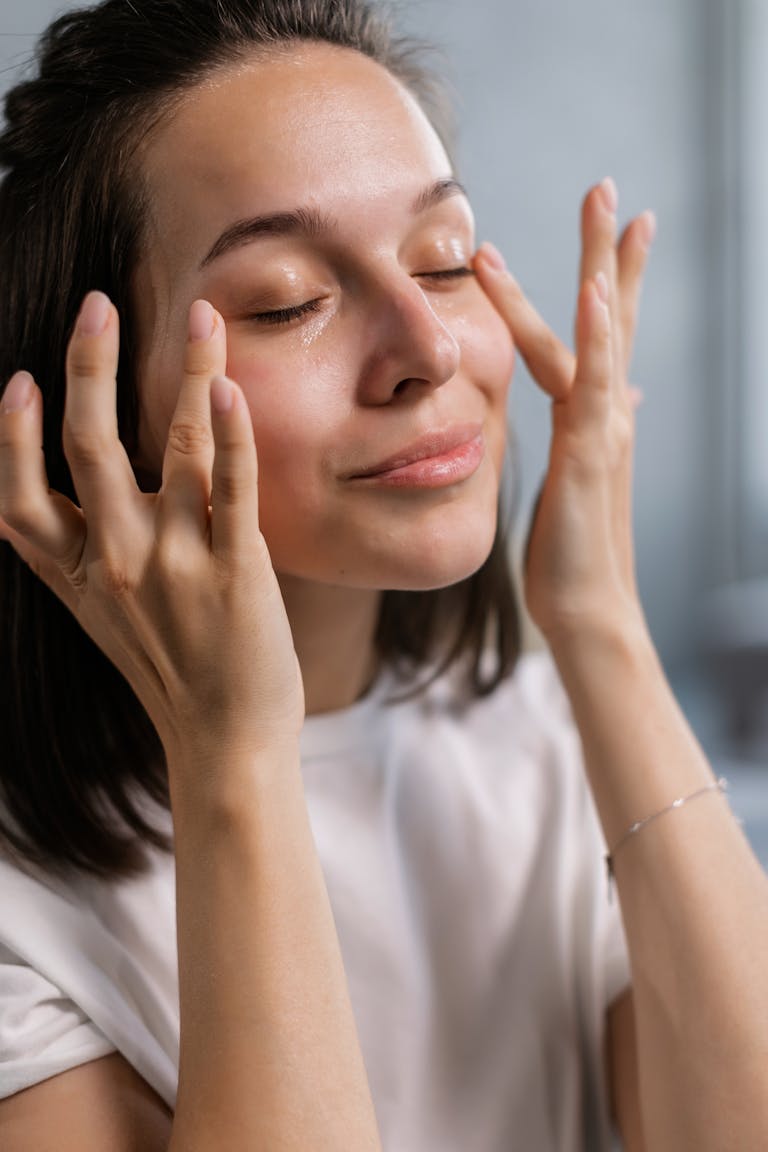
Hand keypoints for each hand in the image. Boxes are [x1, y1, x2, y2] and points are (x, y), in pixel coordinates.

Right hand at [0, 293, 303, 772]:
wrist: (226, 741)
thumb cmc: (171, 675)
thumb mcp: (103, 619)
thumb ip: (80, 558)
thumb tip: (62, 503)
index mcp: (76, 575)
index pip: (18, 497)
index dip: (10, 436)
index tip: (16, 379)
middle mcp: (115, 562)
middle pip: (88, 447)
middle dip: (88, 366)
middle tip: (97, 304)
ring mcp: (175, 564)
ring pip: (171, 448)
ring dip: (184, 371)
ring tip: (200, 314)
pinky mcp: (235, 571)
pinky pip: (230, 489)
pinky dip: (230, 434)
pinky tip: (230, 386)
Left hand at [474, 179, 654, 644]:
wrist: (587, 609)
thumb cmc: (575, 552)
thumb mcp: (583, 478)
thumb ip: (597, 430)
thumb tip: (623, 397)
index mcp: (596, 417)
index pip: (606, 333)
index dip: (615, 276)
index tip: (623, 223)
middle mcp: (606, 413)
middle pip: (610, 317)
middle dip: (608, 251)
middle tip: (607, 186)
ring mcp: (603, 430)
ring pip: (601, 336)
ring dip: (600, 268)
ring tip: (604, 207)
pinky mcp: (589, 454)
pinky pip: (592, 385)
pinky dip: (595, 335)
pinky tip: (595, 291)